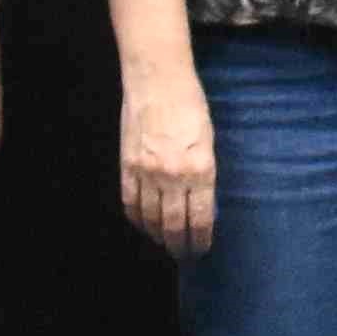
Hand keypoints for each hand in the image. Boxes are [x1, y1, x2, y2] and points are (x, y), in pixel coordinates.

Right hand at [120, 63, 218, 253]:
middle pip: (174, 225)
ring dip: (158, 235)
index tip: (202, 249)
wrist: (157, 80)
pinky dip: (137, 219)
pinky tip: (143, 225)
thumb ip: (205, 174)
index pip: (200, 218)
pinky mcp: (127, 166)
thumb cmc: (191, 105)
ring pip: (151, 218)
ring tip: (164, 243)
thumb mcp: (209, 141)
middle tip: (183, 255)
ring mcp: (147, 173)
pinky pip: (130, 202)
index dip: (201, 239)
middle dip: (180, 245)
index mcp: (201, 170)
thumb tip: (202, 202)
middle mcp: (174, 177)